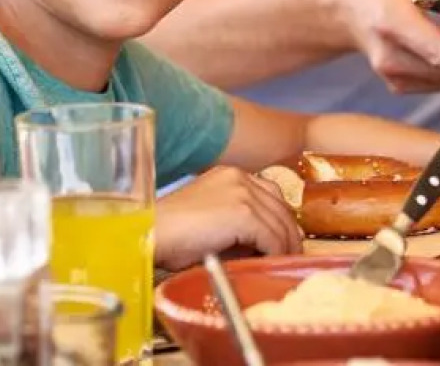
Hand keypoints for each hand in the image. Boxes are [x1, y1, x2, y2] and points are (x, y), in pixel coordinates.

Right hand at [153, 166, 302, 269]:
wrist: (149, 234)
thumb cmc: (170, 234)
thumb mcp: (209, 219)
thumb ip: (236, 223)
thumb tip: (261, 246)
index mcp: (230, 175)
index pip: (270, 194)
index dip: (279, 218)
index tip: (282, 238)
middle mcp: (240, 178)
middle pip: (281, 206)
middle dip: (288, 233)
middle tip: (290, 254)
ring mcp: (243, 193)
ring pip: (280, 223)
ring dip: (284, 246)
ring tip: (283, 263)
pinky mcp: (243, 214)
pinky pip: (272, 237)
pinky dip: (275, 253)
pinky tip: (269, 264)